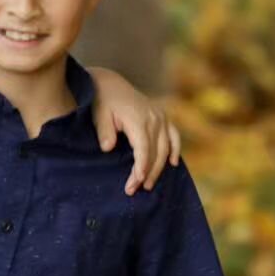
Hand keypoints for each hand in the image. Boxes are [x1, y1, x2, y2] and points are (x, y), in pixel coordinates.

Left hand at [90, 69, 181, 194]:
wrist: (110, 85)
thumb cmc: (102, 102)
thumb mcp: (99, 115)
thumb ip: (104, 132)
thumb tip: (108, 148)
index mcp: (138, 119)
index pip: (143, 148)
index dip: (141, 166)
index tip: (136, 182)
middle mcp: (154, 118)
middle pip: (155, 152)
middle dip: (146, 173)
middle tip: (134, 190)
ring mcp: (161, 117)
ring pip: (165, 148)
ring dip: (159, 168)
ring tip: (149, 185)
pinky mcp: (163, 117)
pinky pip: (174, 136)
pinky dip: (175, 150)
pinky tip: (172, 164)